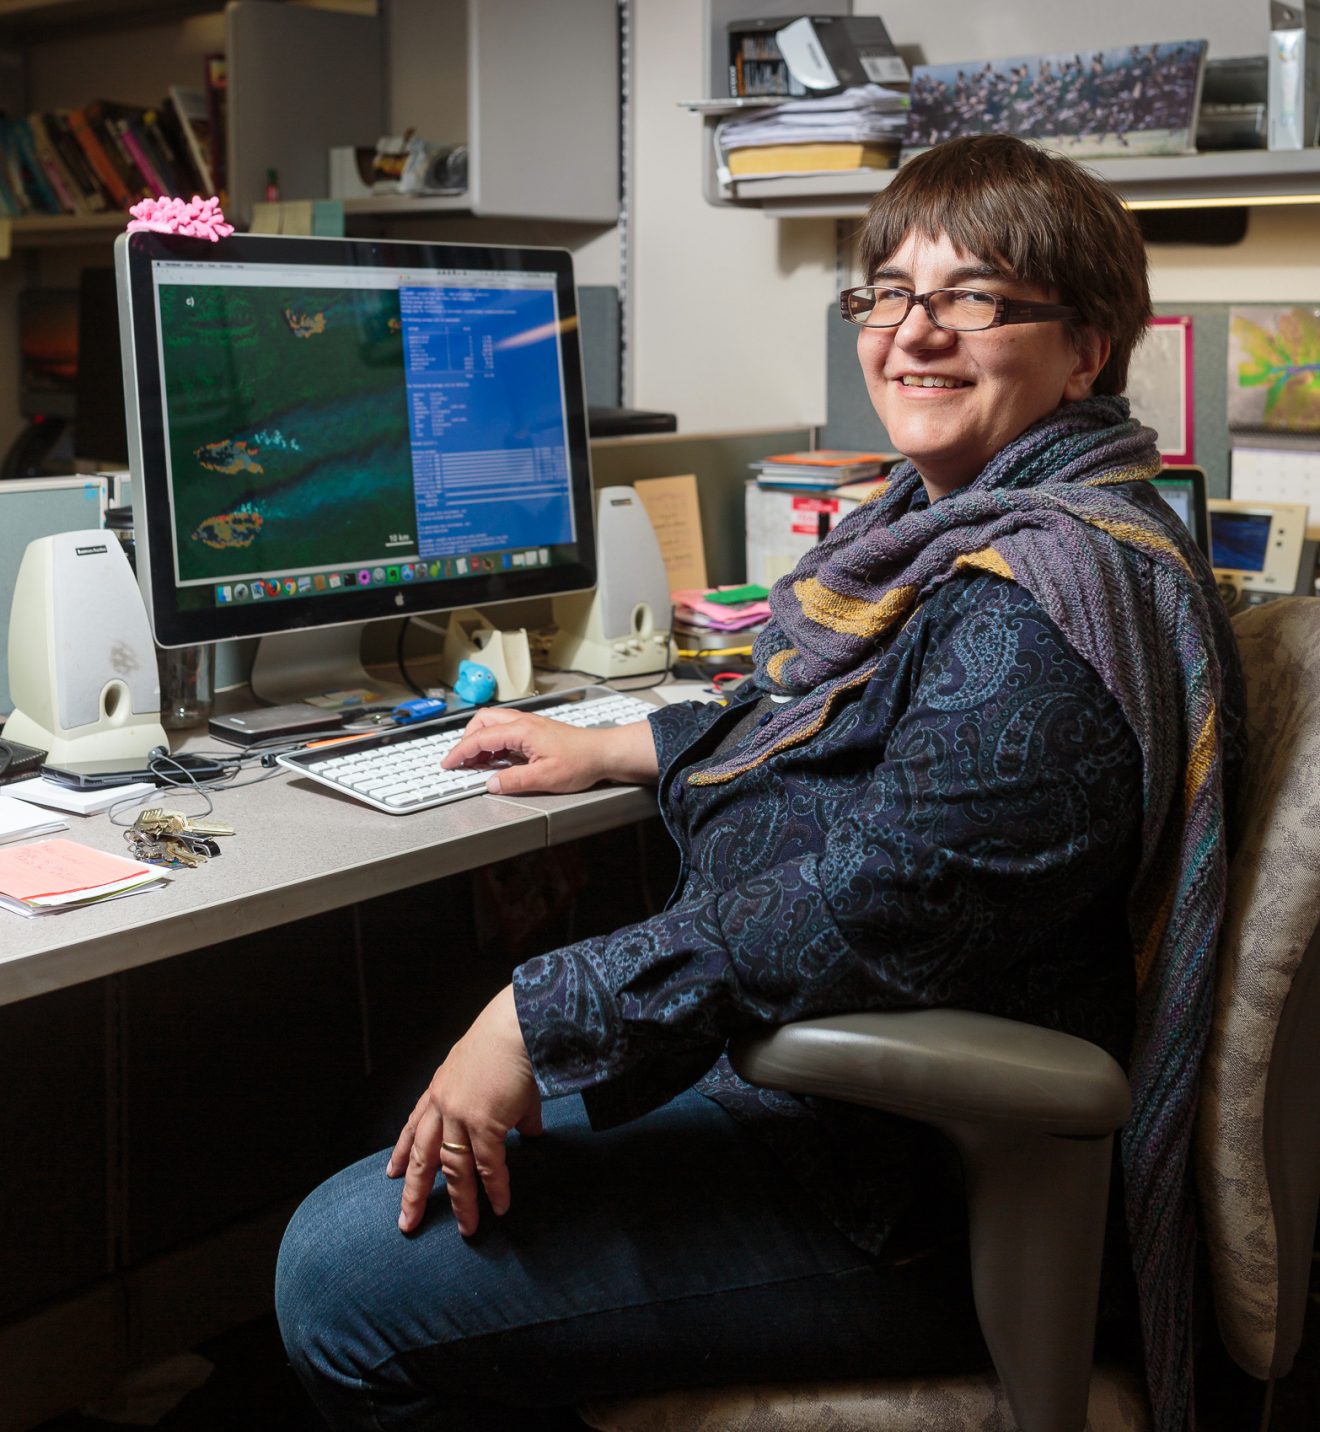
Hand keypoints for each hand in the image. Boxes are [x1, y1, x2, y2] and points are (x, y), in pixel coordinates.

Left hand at [387, 985, 541, 1236]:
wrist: (518, 1024)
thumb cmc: (510, 1039)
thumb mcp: (495, 1072)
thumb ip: (509, 1108)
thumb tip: (529, 1133)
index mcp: (440, 1087)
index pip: (414, 1125)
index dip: (401, 1151)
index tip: (390, 1173)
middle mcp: (442, 1104)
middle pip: (422, 1156)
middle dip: (413, 1191)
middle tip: (406, 1220)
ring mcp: (460, 1115)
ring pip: (453, 1168)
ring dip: (460, 1202)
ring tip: (467, 1230)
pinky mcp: (484, 1123)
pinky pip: (488, 1165)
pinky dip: (494, 1188)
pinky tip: (499, 1206)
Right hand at [442, 708, 658, 794]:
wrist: (604, 753)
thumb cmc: (581, 761)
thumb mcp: (545, 778)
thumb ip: (514, 781)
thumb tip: (490, 784)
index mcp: (522, 731)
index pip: (480, 738)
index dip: (460, 752)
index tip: (448, 763)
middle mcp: (524, 723)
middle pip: (482, 721)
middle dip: (467, 739)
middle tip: (461, 761)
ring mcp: (530, 725)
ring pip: (494, 723)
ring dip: (480, 740)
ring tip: (477, 762)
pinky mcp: (537, 731)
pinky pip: (506, 730)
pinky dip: (494, 742)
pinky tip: (497, 759)